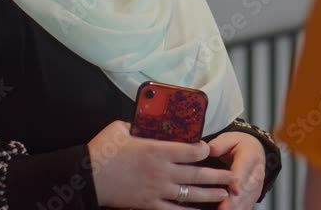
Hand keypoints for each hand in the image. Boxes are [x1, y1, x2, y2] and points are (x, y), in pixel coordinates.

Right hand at [87, 120, 235, 209]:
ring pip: (191, 193)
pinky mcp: (148, 203)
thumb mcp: (121, 128)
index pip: (192, 150)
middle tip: (233, 176)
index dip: (204, 150)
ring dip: (210, 194)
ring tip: (224, 194)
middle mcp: (162, 171)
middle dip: (218, 175)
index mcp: (158, 149)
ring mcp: (157, 189)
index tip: (209, 149)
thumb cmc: (102, 150)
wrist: (86, 176)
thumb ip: (140, 125)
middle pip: (197, 174)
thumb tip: (149, 120)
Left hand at [207, 132, 266, 209]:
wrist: (255, 152)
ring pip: (247, 201)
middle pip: (246, 190)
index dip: (239, 182)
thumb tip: (210, 149)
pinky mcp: (252, 198)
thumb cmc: (239, 146)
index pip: (245, 170)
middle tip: (224, 209)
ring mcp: (256, 188)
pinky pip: (245, 207)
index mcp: (251, 157)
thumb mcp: (230, 139)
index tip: (233, 191)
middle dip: (235, 201)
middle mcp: (256, 175)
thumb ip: (220, 144)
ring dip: (236, 208)